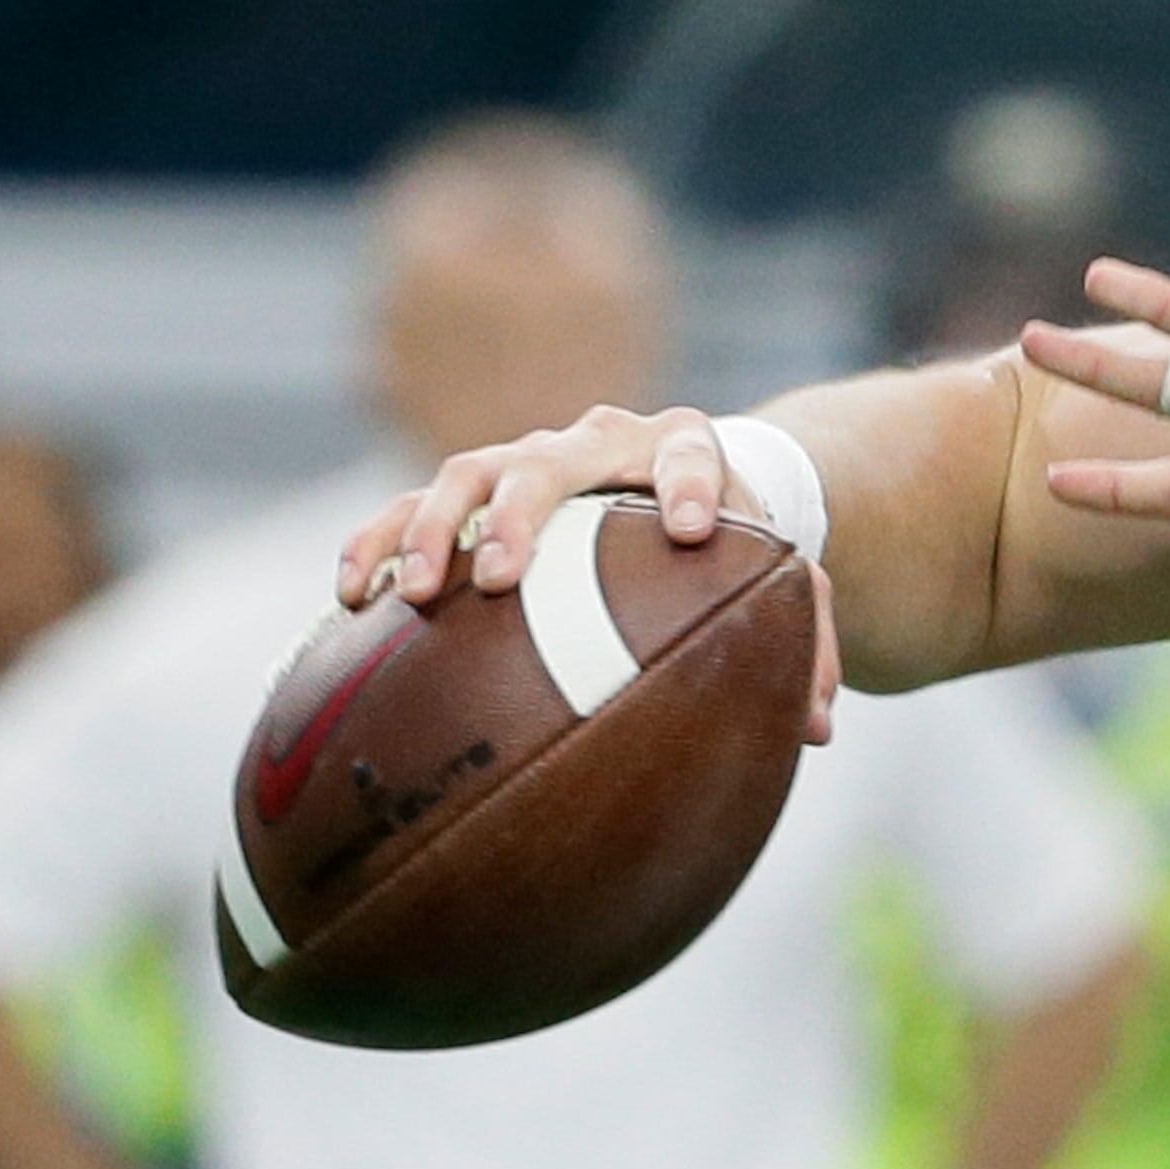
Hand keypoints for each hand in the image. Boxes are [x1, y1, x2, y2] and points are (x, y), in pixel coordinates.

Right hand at [333, 407, 841, 743]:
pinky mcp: (470, 492)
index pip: (692, 450)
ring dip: (436, 527)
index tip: (694, 530)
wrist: (682, 484)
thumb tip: (816, 728)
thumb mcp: (776, 574)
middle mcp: (598, 440)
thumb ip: (805, 638)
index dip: (691, 483)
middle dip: (524, 512)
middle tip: (505, 576)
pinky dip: (379, 542)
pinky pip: (409, 506)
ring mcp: (526, 460)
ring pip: (468, 473)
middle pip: (550, 458)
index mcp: (683, 447)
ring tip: (418, 591)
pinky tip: (353, 598)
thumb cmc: (731, 542)